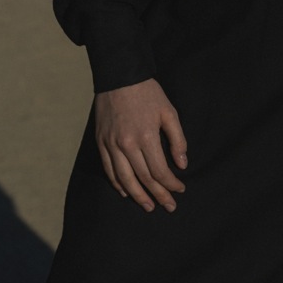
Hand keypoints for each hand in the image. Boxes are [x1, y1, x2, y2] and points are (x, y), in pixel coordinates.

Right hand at [94, 78, 187, 212]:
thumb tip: (182, 164)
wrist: (119, 76)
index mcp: (146, 136)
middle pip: (143, 178)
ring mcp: (111, 144)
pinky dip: (117, 184)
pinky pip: (108, 169)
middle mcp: (127, 144)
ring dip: (137, 196)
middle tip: (168, 206)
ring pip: (124, 179)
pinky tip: (126, 192)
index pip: (160, 170)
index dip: (171, 184)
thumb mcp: (169, 111)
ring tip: (148, 207)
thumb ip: (177, 139)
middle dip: (158, 195)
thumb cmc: (148, 93)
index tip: (180, 190)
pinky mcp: (101, 142)